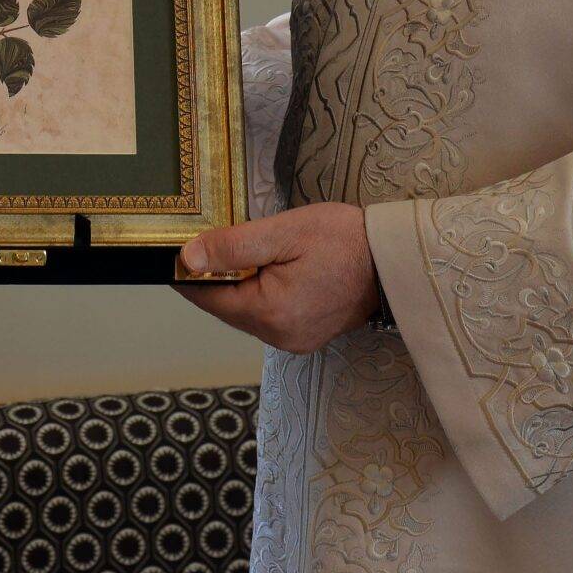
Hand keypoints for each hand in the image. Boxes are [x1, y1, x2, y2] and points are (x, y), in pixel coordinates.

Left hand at [173, 202, 380, 353]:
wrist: (395, 259)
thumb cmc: (344, 240)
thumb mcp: (284, 232)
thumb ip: (233, 247)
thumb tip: (188, 259)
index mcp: (270, 313)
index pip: (209, 298)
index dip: (190, 274)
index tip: (177, 251)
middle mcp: (279, 336)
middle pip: (227, 306)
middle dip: (218, 277)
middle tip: (217, 240)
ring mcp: (295, 340)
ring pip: (247, 311)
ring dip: (241, 285)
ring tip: (251, 251)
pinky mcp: (307, 335)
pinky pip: (269, 316)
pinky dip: (262, 293)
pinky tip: (274, 269)